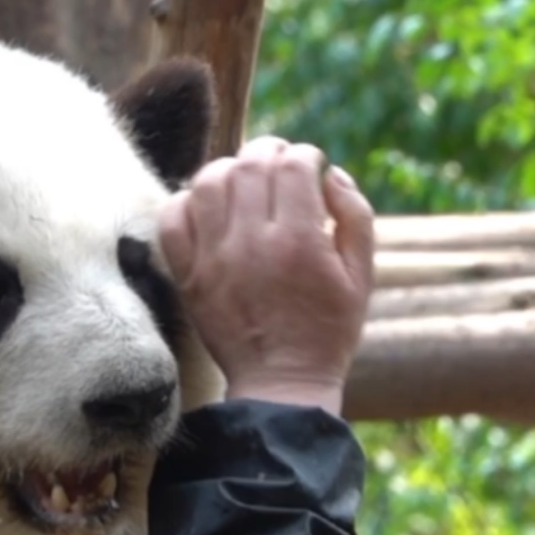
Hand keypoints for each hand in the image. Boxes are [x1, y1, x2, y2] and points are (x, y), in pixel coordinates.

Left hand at [159, 136, 374, 415]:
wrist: (281, 383)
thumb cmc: (328, 330)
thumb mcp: (362, 276)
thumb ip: (355, 217)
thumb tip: (331, 173)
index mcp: (300, 241)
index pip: (293, 165)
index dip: (305, 155)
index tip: (311, 165)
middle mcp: (252, 243)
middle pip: (250, 165)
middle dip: (269, 151)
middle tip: (279, 162)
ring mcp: (213, 257)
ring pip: (208, 181)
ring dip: (228, 169)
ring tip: (244, 179)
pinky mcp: (188, 274)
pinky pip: (173, 218)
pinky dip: (188, 200)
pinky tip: (210, 206)